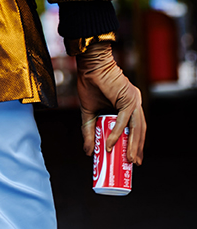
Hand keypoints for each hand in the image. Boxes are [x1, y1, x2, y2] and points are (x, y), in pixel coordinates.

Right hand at [76, 42, 145, 164]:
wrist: (89, 65)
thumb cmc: (90, 83)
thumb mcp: (89, 112)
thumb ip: (89, 130)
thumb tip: (88, 152)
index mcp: (129, 104)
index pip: (136, 128)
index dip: (135, 144)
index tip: (131, 158)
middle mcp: (135, 102)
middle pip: (140, 130)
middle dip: (137, 148)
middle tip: (132, 163)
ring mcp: (133, 100)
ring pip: (136, 127)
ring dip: (133, 145)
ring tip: (128, 159)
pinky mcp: (127, 98)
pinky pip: (124, 120)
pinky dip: (117, 133)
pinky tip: (110, 143)